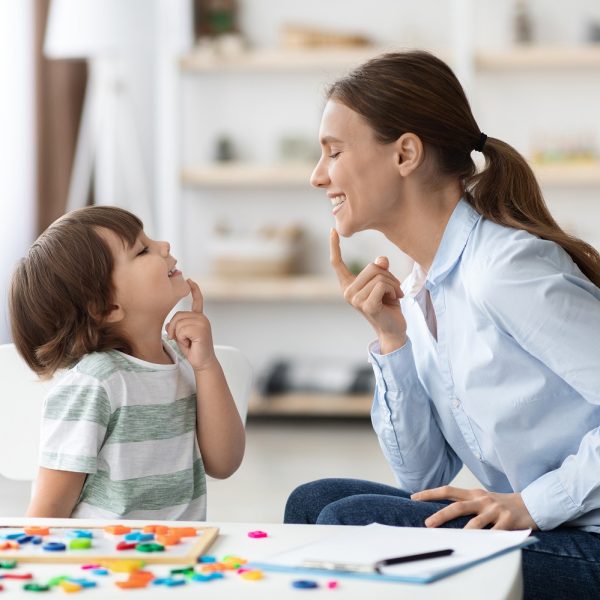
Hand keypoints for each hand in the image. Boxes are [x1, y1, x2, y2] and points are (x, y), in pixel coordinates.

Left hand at [165, 279, 215, 371]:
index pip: (197, 301)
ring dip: (178, 335)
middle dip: (174, 329)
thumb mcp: (181, 335)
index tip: (190, 281)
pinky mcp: (201, 329)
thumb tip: (168, 325)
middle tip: (181, 340)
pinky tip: (190, 343)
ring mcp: (203, 322)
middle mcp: (202, 318)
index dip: (194, 290)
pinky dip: (182, 339)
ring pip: (178, 323)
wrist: (202, 362)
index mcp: (199, 317)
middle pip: (178, 315)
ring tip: (187, 342)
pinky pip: (182, 330)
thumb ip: (176, 326)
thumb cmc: (193, 349)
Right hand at [330, 228, 406, 352]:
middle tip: (393, 289)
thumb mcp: (384, 282)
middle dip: (388, 275)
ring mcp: (355, 300)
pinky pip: (382, 285)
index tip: (332, 230)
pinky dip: (394, 290)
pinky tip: (395, 300)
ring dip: (393, 284)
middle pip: (371, 267)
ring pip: (379, 276)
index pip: (337, 263)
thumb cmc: (388, 304)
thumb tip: (381, 260)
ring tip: (393, 296)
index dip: (334, 246)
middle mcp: (347, 292)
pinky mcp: (366, 305)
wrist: (394, 329)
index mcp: (348, 285)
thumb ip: (380, 269)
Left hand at [411, 486, 537, 530]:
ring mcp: (495, 510)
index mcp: (474, 494)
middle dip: (441, 515)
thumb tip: (442, 513)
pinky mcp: (508, 522)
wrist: (531, 504)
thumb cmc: (501, 505)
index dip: (430, 493)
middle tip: (427, 524)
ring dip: (463, 533)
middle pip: (457, 506)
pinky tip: (480, 548)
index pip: (448, 491)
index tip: (414, 498)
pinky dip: (487, 541)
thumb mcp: (482, 500)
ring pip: (475, 523)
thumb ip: (466, 503)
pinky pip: (495, 534)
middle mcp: (482, 500)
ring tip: (454, 541)